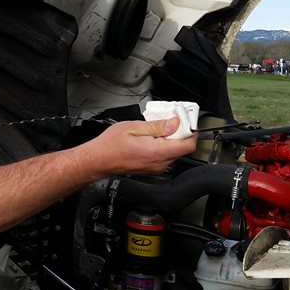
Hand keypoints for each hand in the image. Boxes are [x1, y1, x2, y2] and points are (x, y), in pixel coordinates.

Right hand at [78, 118, 197, 177]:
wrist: (98, 160)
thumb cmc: (110, 145)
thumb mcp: (134, 127)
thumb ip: (157, 125)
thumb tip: (175, 123)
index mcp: (157, 152)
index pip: (187, 146)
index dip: (191, 132)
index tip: (186, 122)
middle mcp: (159, 163)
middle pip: (182, 148)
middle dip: (180, 133)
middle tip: (170, 120)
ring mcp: (156, 168)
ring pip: (174, 152)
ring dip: (171, 139)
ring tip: (157, 128)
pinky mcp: (152, 169)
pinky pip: (165, 157)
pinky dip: (163, 146)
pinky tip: (152, 137)